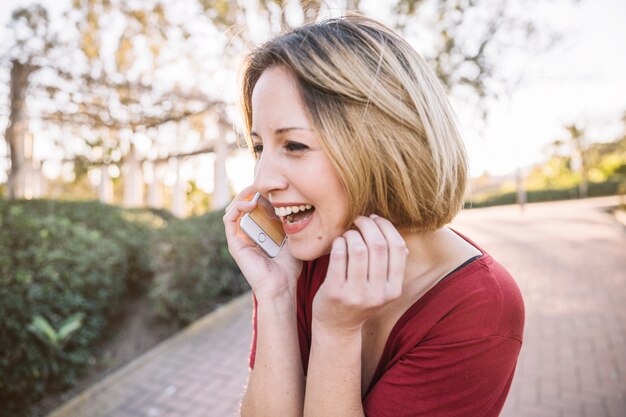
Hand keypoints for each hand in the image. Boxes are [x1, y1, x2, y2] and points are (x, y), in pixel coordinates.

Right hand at [223, 185, 301, 300]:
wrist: (282, 286)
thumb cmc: (289, 267)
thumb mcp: (293, 238)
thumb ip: (290, 221)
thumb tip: (296, 201)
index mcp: (260, 229)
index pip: (258, 203)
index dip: (266, 190)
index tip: (282, 183)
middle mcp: (248, 231)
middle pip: (246, 201)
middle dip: (257, 188)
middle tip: (272, 181)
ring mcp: (240, 236)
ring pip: (235, 206)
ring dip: (246, 194)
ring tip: (259, 188)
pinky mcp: (234, 242)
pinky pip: (229, 219)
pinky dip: (238, 207)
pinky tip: (251, 204)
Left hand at [312, 215, 407, 333]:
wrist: (337, 328)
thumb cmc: (360, 299)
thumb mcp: (382, 288)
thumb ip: (391, 266)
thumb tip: (399, 239)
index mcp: (394, 289)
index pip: (397, 248)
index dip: (387, 227)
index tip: (375, 219)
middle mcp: (377, 293)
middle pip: (378, 245)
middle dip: (368, 225)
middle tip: (359, 220)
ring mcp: (356, 294)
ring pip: (358, 248)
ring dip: (352, 234)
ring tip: (348, 235)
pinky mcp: (335, 292)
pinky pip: (339, 256)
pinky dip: (339, 243)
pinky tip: (338, 243)